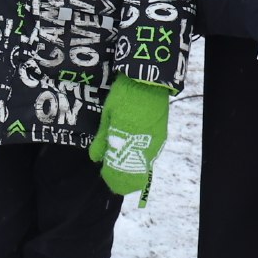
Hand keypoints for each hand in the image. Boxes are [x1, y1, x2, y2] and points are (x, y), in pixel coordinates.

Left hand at [89, 78, 174, 196]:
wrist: (148, 81)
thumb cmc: (123, 96)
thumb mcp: (107, 116)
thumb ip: (102, 139)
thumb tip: (95, 159)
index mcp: (126, 140)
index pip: (119, 169)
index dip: (112, 176)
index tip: (105, 175)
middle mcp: (143, 145)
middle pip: (134, 171)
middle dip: (123, 176)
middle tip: (113, 175)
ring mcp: (155, 142)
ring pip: (144, 164)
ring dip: (133, 168)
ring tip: (122, 165)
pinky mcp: (162, 136)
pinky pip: (150, 155)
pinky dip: (141, 158)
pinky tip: (133, 154)